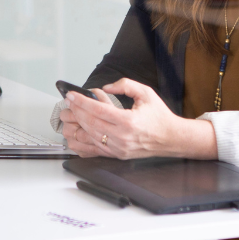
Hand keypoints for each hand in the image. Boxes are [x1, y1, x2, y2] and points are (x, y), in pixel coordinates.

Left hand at [60, 78, 216, 160]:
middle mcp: (122, 137)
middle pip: (90, 123)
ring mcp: (118, 148)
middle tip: (68, 102)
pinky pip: (94, 148)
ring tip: (70, 114)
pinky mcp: (117, 154)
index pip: (98, 110)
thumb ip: (125, 85)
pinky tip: (77, 130)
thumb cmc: (159, 116)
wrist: (171, 138)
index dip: (81, 102)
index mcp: (128, 121)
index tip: (71, 95)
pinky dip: (83, 139)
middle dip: (75, 111)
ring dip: (77, 124)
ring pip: (90, 136)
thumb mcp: (145, 93)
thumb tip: (106, 87)